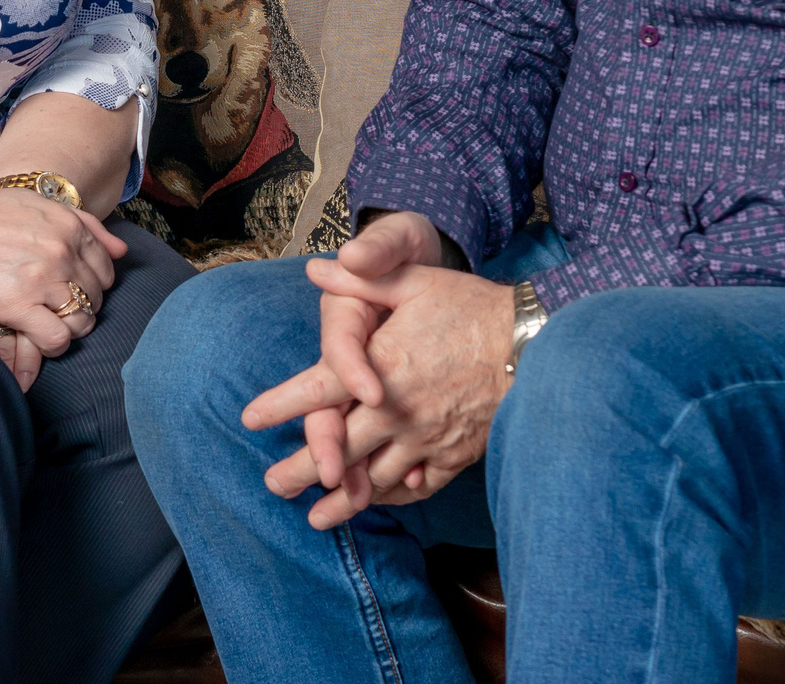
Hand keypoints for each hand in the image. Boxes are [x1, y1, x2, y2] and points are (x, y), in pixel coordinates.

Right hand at [0, 187, 126, 389]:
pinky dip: (53, 344)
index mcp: (68, 225)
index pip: (105, 267)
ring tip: (48, 325)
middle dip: (82, 308)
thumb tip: (122, 252)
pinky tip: (37, 336)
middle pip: (96, 296)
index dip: (92, 285)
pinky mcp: (19, 305)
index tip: (73, 291)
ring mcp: (42, 279)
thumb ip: (83, 223)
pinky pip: (58, 338)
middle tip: (57, 311)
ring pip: (82, 320)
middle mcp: (61, 251)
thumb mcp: (36, 204)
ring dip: (70, 328)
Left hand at [246, 229, 513, 528]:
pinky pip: (417, 483)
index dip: (281, 405)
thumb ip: (364, 280)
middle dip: (301, 469)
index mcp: (382, 366)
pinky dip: (394, 495)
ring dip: (342, 499)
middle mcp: (397, 410)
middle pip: (338, 448)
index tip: (250, 419)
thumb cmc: (472, 308)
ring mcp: (426, 438)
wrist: (534, 345)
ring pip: (374, 478)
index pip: (319, 389)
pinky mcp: (454, 453)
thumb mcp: (416, 281)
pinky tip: (379, 499)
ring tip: (315, 516)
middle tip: (271, 486)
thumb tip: (317, 268)